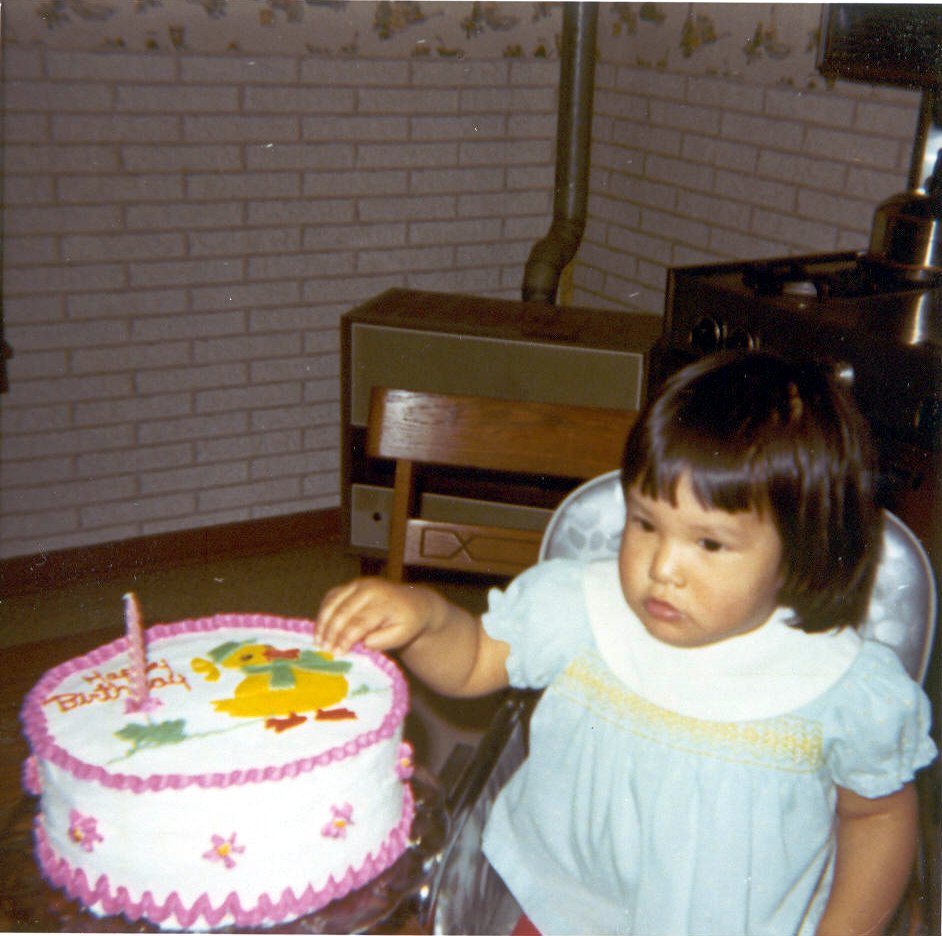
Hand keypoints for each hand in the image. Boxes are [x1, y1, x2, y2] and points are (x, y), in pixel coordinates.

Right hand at [315, 577, 435, 654]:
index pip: (359, 622)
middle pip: (342, 611)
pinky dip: (323, 612)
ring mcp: (357, 584)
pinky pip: (331, 597)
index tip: (337, 654)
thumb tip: (365, 643)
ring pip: (332, 602)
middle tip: (323, 650)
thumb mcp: (403, 634)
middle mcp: (368, 588)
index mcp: (383, 601)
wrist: (412, 602)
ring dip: (322, 622)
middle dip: (330, 632)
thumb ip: (385, 640)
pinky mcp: (350, 585)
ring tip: (317, 642)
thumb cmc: (408, 622)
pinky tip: (321, 629)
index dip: (345, 638)